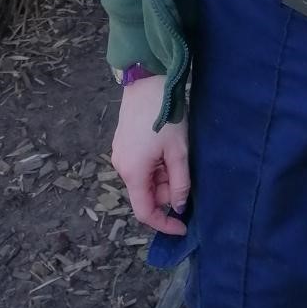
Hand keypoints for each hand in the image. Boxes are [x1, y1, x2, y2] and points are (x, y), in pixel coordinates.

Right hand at [111, 76, 189, 237]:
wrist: (147, 80)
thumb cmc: (165, 116)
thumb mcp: (179, 152)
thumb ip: (179, 184)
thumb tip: (178, 207)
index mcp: (133, 172)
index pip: (145, 212)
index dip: (164, 224)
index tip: (183, 227)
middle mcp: (121, 166)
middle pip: (146, 194)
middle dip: (167, 193)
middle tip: (186, 175)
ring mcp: (120, 154)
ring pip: (144, 180)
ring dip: (163, 177)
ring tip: (177, 155)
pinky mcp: (123, 144)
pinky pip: (140, 166)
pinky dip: (156, 167)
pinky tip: (167, 149)